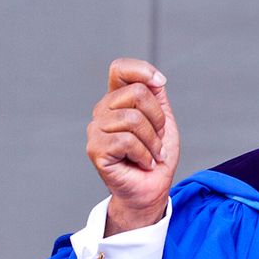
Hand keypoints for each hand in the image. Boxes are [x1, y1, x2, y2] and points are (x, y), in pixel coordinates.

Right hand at [86, 57, 179, 233]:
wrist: (151, 189)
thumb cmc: (155, 156)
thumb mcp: (163, 121)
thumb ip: (156, 96)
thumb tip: (155, 78)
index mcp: (117, 99)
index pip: (120, 69)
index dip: (142, 70)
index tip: (160, 84)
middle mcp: (103, 110)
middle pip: (136, 92)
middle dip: (157, 118)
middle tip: (156, 139)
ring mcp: (96, 129)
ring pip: (133, 119)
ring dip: (152, 141)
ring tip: (151, 154)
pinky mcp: (95, 149)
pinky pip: (127, 141)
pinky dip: (143, 154)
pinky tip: (142, 163)